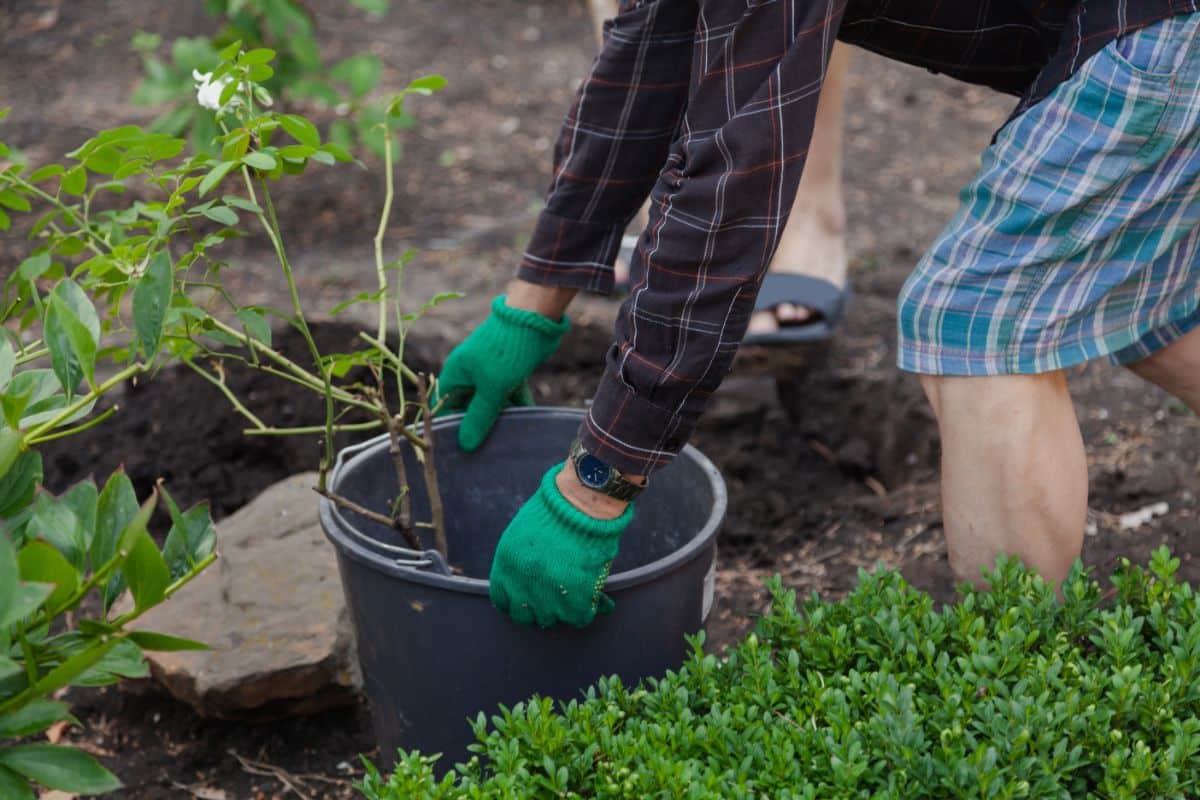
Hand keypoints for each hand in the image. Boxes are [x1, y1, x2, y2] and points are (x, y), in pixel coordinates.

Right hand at [434, 291, 569, 450]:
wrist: (534, 318)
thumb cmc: (505, 351)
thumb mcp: (492, 389)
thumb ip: (479, 418)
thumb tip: (466, 446)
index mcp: (455, 375)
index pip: (443, 408)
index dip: (448, 429)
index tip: (456, 453)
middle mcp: (468, 374)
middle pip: (468, 408)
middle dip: (476, 428)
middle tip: (484, 455)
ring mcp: (489, 373)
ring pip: (490, 403)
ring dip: (498, 419)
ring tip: (505, 444)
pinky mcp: (508, 372)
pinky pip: (507, 395)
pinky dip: (515, 407)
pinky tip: (525, 423)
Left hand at [489, 464, 633, 627]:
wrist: (581, 504)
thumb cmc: (555, 511)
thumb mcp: (522, 534)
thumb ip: (518, 561)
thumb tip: (524, 579)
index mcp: (507, 567)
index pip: (502, 600)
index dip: (516, 601)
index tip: (527, 599)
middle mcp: (522, 585)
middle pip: (524, 616)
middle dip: (537, 609)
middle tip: (552, 599)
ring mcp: (548, 595)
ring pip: (551, 619)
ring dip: (562, 610)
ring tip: (573, 597)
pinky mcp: (576, 599)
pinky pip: (579, 618)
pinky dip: (586, 611)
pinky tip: (590, 600)